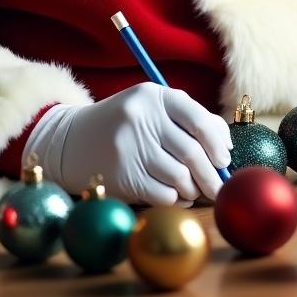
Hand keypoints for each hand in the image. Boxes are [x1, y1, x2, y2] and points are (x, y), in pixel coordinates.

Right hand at [23, 83, 232, 204]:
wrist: (70, 141)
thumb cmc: (125, 125)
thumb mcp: (153, 109)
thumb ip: (190, 120)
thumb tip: (226, 147)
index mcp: (154, 96)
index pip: (198, 119)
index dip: (217, 143)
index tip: (224, 159)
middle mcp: (141, 119)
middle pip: (191, 153)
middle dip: (212, 175)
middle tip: (220, 188)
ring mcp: (129, 148)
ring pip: (180, 177)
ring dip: (193, 189)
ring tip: (194, 190)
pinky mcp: (121, 177)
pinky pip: (164, 195)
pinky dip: (177, 200)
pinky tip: (178, 196)